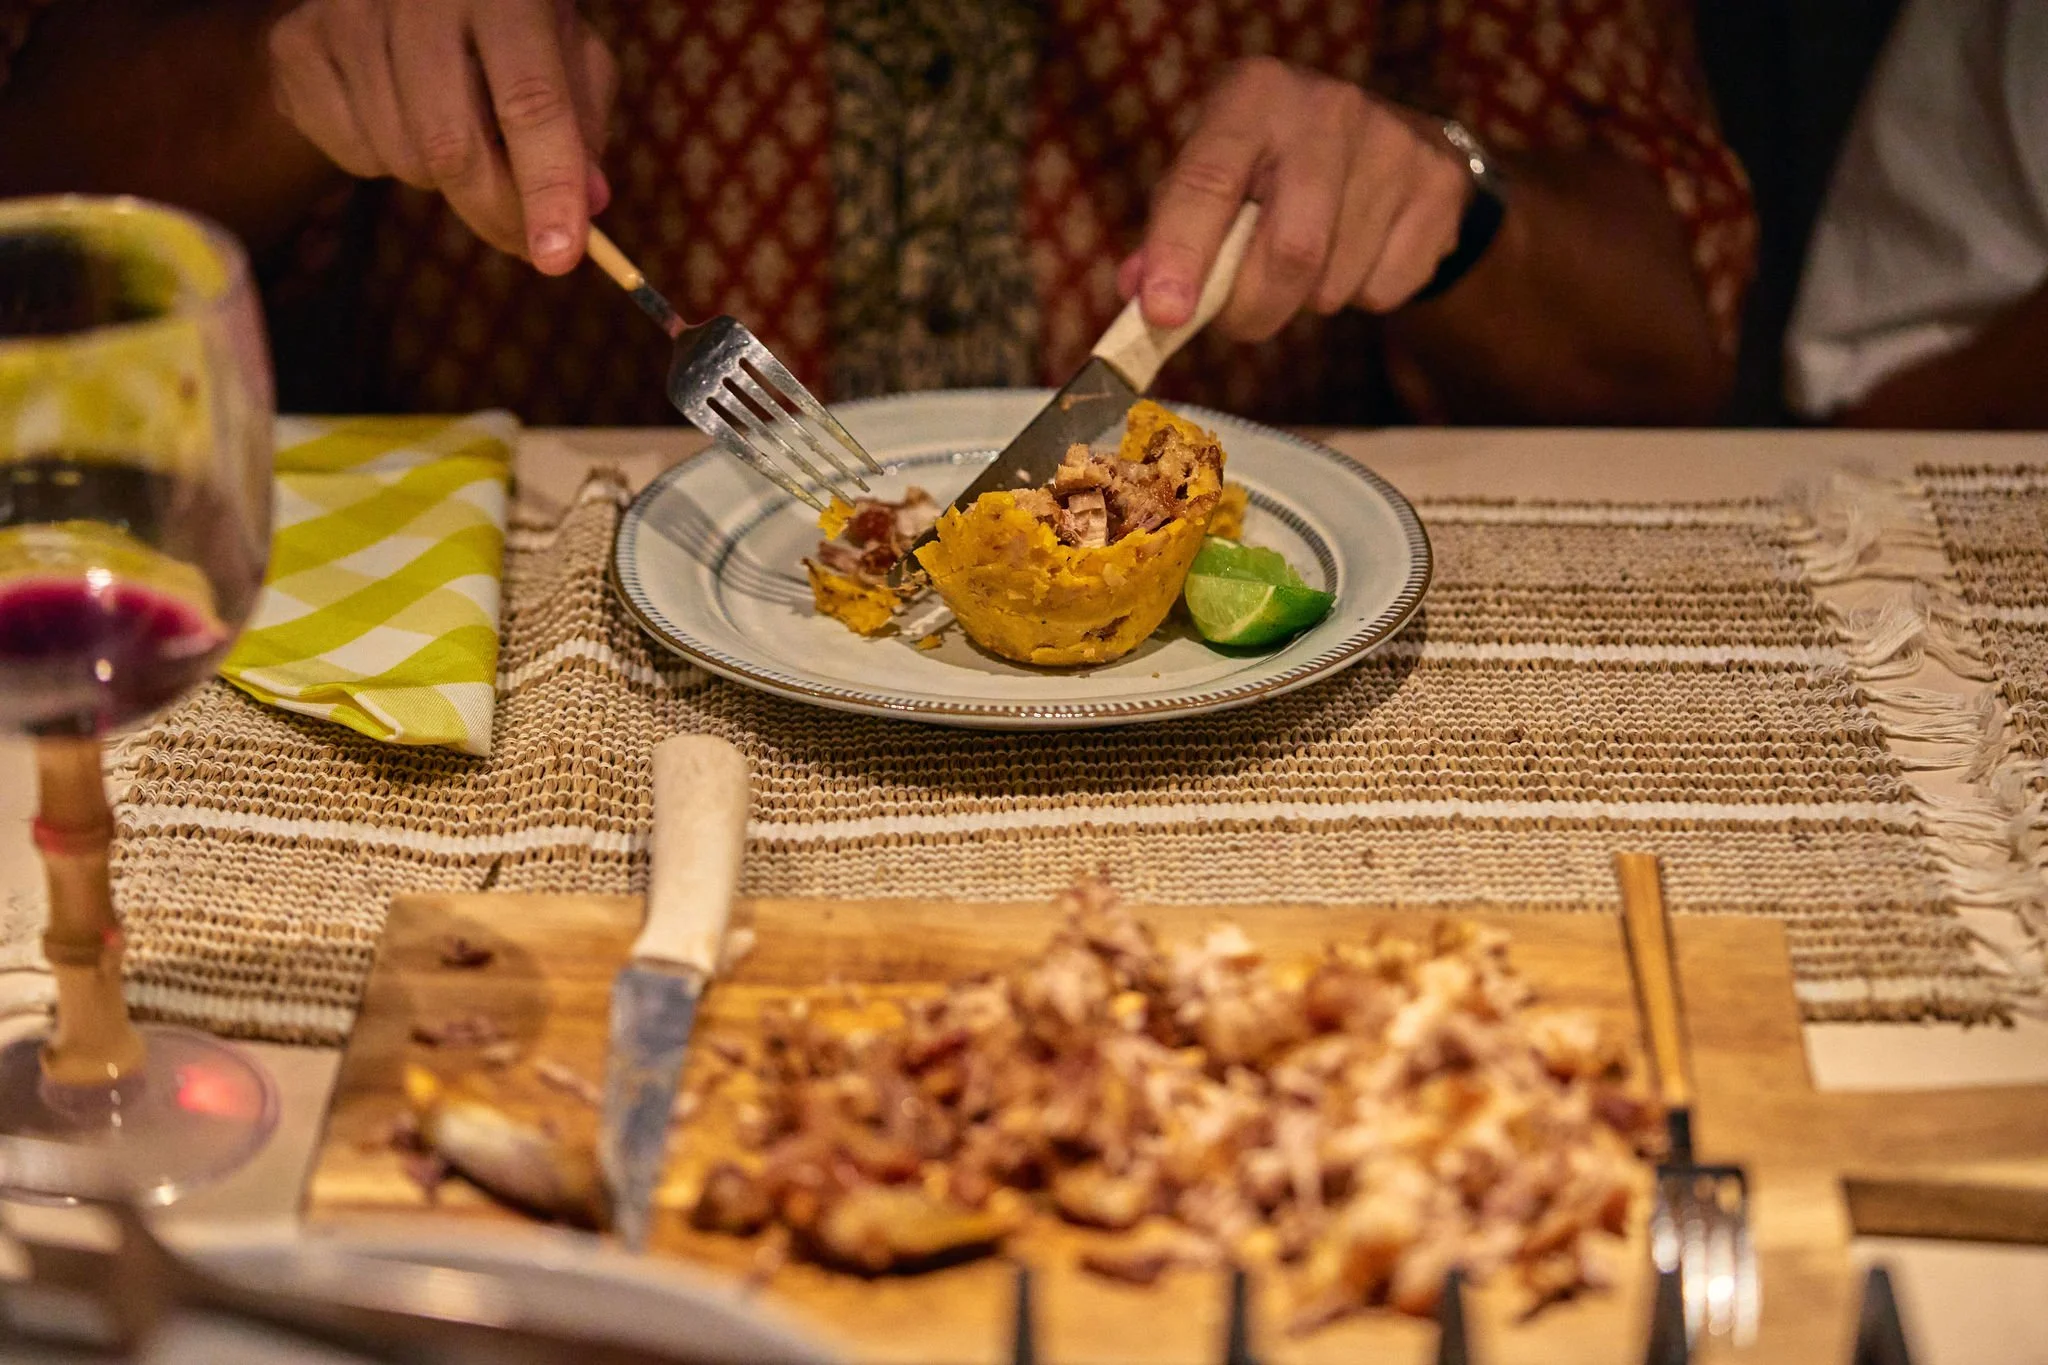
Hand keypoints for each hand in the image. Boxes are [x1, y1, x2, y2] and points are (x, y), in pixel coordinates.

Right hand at [267, 0, 616, 272]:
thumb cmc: (505, 24)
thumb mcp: (565, 52)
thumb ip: (584, 123)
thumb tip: (586, 206)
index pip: (530, 102)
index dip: (548, 187)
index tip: (560, 258)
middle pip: (452, 147)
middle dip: (496, 214)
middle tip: (528, 243)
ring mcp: (344, 15)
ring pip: (404, 160)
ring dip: (445, 182)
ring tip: (457, 132)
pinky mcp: (296, 47)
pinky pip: (353, 154)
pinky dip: (388, 162)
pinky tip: (399, 114)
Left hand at [1121, 57, 1473, 341]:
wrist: (1384, 138)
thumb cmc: (1272, 165)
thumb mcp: (1214, 173)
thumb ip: (1172, 233)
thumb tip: (1142, 298)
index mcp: (1254, 95)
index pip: (1209, 181)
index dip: (1183, 254)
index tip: (1165, 314)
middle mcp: (1329, 108)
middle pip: (1291, 251)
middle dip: (1252, 307)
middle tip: (1237, 317)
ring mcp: (1394, 145)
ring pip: (1334, 283)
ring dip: (1305, 300)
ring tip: (1307, 258)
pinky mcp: (1439, 187)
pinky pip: (1383, 291)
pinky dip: (1357, 295)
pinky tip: (1357, 251)